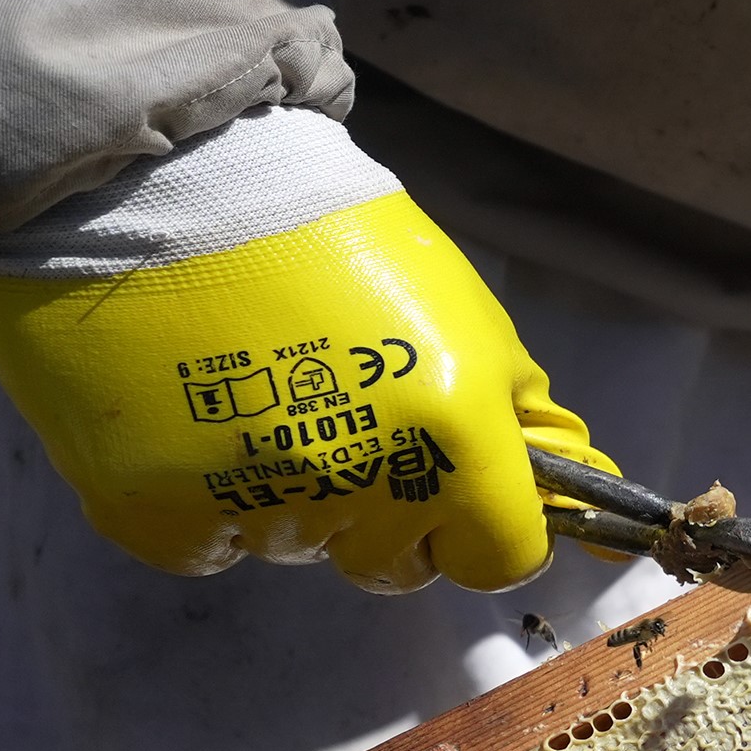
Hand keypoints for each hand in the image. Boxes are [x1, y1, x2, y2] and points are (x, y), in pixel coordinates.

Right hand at [0, 195, 612, 592]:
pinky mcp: (154, 512)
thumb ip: (528, 423)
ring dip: (295, 497)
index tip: (461, 493)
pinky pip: (211, 548)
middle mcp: (358, 481)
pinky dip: (209, 504)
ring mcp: (254, 501)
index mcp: (450, 434)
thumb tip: (596, 506)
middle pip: (399, 567)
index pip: (502, 560)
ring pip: (302, 550)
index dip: (486, 530)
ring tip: (261, 396)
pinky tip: (202, 423)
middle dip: (389, 514)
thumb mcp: (468, 322)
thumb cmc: (342, 245)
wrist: (176, 183)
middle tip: (346, 423)